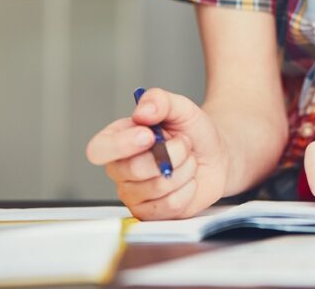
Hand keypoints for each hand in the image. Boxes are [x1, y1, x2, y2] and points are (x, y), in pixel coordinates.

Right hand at [85, 88, 227, 219]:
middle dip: (173, 153)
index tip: (149, 135)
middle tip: (184, 145)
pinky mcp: (151, 212)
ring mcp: (134, 194)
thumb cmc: (193, 133)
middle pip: (135, 170)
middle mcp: (120, 169)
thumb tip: (143, 111)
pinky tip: (188, 181)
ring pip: (158, 187)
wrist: (216, 155)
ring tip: (187, 161)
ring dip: (184, 170)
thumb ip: (160, 101)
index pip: (99, 149)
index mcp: (118, 140)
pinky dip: (188, 189)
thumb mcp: (181, 108)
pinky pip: (170, 205)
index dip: (123, 145)